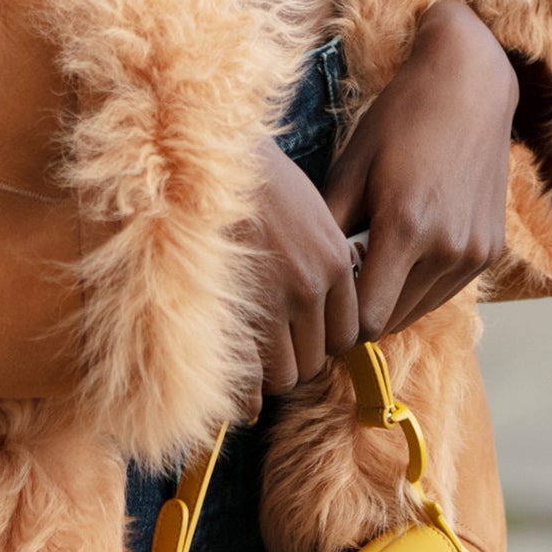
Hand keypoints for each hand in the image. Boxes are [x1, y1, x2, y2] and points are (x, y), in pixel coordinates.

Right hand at [242, 141, 362, 407]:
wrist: (204, 158)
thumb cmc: (252, 180)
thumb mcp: (308, 210)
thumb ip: (324, 257)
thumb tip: (325, 298)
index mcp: (334, 261)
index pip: (346, 334)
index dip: (323, 340)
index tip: (303, 335)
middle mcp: (311, 287)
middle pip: (317, 359)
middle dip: (296, 359)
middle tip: (273, 349)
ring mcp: (271, 302)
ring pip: (286, 374)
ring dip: (270, 373)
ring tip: (253, 360)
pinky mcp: (234, 313)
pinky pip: (252, 377)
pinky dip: (246, 392)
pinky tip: (239, 394)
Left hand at [322, 0, 517, 336]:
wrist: (468, 86)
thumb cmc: (399, 120)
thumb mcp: (351, 167)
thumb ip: (330, 230)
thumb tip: (310, 278)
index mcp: (406, 228)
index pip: (368, 320)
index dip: (341, 318)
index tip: (324, 298)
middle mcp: (447, 248)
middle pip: (393, 320)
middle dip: (363, 310)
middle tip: (342, 279)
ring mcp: (474, 252)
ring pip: (420, 308)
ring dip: (393, 298)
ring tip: (371, 261)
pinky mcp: (490, 249)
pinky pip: (446, 289)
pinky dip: (421, 282)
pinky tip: (405, 249)